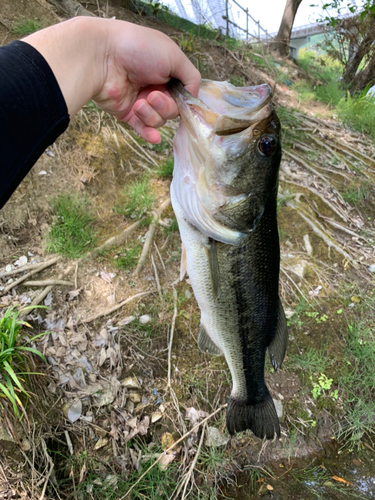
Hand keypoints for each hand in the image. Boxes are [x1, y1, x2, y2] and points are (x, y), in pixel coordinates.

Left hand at [94, 20, 200, 142]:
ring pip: (158, 120)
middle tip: (153, 95)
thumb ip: (191, 77)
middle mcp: (155, 87)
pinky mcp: (128, 114)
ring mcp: (142, 102)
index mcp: (167, 73)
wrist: (102, 57)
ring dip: (151, 113)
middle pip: (172, 111)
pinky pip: (143, 129)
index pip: (183, 95)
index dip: (184, 100)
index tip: (182, 100)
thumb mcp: (174, 56)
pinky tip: (154, 137)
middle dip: (165, 106)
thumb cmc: (138, 48)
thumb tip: (194, 97)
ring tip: (139, 102)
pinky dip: (149, 134)